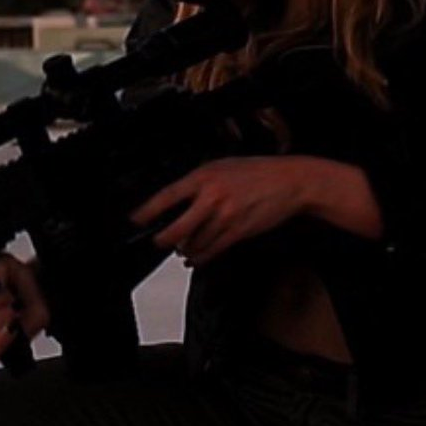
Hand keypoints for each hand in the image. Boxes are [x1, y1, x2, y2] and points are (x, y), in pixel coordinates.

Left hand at [128, 156, 306, 267]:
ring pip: (194, 242)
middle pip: (178, 227)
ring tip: (180, 249)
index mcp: (204, 177)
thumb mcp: (221, 166)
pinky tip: (195, 259)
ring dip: (184, 249)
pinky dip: (200, 258)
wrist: (289, 181)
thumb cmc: (256, 172)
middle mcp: (212, 197)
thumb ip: (199, 182)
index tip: (137, 219)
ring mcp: (225, 217)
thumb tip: (177, 198)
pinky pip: (212, 250)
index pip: (168, 196)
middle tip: (158, 241)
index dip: (149, 210)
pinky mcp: (238, 232)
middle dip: (163, 239)